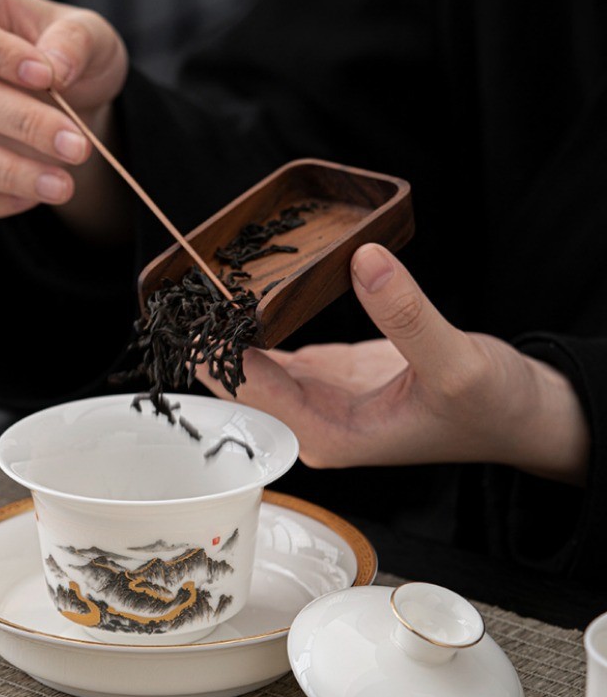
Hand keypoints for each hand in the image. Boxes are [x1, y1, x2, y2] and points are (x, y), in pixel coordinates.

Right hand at [0, 0, 127, 221]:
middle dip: (26, 126)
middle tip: (78, 147)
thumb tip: (56, 67)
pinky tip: (33, 196)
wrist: (73, 106)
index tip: (47, 77)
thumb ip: (74, 42)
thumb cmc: (69, 59)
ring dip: (14, 174)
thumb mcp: (88, 37)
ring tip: (64, 185)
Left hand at [196, 244, 589, 485]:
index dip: (217, 354)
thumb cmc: (491, 409)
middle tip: (177, 290)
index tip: (188, 315)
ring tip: (193, 284)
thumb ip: (409, 317)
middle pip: (240, 382)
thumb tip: (365, 261)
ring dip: (226, 330)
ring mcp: (316, 397)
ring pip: (254, 364)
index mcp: (329, 435)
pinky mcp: (328, 374)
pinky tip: (234, 296)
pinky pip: (277, 349)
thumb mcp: (458, 364)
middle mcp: (312, 422)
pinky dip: (257, 323)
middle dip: (209, 341)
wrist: (518, 414)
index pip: (254, 394)